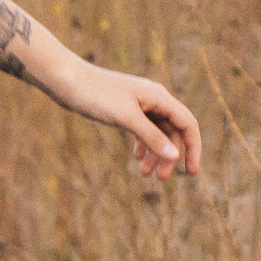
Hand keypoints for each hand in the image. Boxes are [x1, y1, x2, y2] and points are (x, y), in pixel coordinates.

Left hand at [64, 63, 202, 181]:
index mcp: (159, 97)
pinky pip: (143, 129)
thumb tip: (175, 155)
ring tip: (145, 175)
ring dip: (155, 153)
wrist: (67, 80)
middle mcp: (154, 99)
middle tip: (160, 179)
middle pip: (173, 131)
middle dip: (170, 156)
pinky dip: (143, 145)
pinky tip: (136, 159)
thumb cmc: (96, 95)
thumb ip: (151, 136)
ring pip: (157, 132)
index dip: (193, 148)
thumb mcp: (126, 118)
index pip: (188, 124)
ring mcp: (140, 104)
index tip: (191, 173)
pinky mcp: (126, 109)